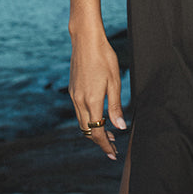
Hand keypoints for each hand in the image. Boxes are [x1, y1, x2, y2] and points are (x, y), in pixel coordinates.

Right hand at [69, 33, 126, 159]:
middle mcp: (79, 100)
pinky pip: (78, 111)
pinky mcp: (72, 89)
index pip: (98, 131)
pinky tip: (97, 116)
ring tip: (109, 133)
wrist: (86, 39)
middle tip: (113, 146)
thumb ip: (116, 106)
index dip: (105, 145)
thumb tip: (120, 127)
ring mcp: (74, 95)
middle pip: (87, 130)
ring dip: (94, 130)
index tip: (113, 153)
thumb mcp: (115, 81)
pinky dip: (88, 119)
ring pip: (82, 121)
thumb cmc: (104, 57)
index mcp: (91, 100)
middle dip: (100, 140)